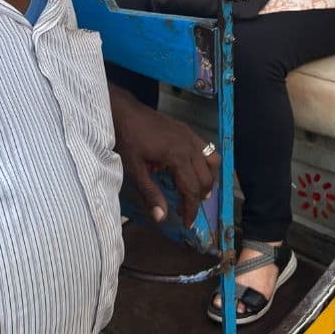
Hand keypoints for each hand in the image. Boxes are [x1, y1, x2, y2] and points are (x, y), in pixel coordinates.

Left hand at [109, 85, 219, 226]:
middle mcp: (189, 145)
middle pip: (206, 177)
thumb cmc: (127, 140)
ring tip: (195, 192)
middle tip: (185, 209)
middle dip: (199, 197)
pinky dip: (205, 163)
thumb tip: (162, 218)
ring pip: (212, 161)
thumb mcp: (134, 170)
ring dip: (207, 179)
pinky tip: (192, 171)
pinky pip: (206, 148)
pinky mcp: (186, 130)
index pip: (192, 189)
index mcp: (177, 156)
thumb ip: (150, 194)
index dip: (191, 209)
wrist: (123, 112)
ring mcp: (189, 135)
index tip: (187, 223)